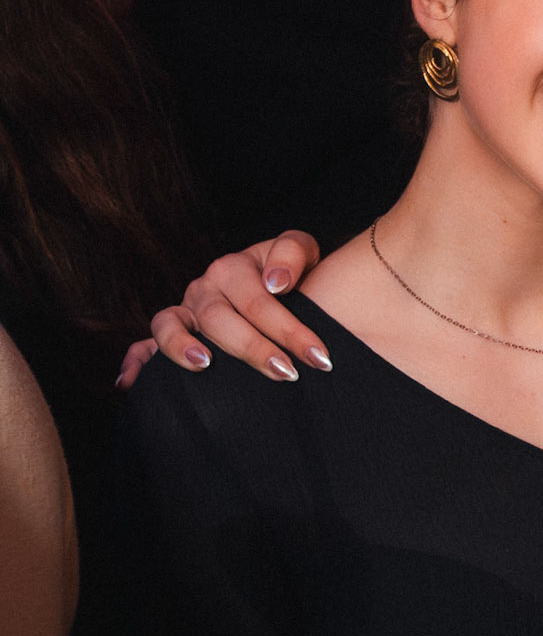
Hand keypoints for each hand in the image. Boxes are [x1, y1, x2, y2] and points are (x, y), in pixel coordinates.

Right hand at [116, 231, 328, 388]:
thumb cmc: (295, 275)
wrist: (285, 287)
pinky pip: (145, 346)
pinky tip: (130, 383)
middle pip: (219, 318)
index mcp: (232, 269)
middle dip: (254, 348)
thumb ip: (293, 254)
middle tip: (287, 373)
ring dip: (182, 347)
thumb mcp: (304, 253)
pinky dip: (136, 362)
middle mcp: (204, 289)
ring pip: (170, 326)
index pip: (258, 300)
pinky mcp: (173, 334)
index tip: (319, 356)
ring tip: (205, 365)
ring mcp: (185, 312)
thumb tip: (275, 283)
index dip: (290, 330)